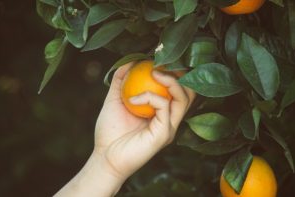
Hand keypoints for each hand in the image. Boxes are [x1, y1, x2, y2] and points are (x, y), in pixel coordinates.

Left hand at [94, 62, 194, 181]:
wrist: (104, 157)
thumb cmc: (110, 131)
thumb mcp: (115, 100)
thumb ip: (121, 81)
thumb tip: (129, 61)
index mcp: (162, 113)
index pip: (179, 90)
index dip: (174, 72)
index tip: (157, 60)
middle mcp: (170, 119)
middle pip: (189, 92)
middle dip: (179, 74)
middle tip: (160, 65)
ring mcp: (169, 127)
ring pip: (184, 97)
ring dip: (169, 80)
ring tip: (153, 73)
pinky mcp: (164, 134)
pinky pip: (164, 106)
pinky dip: (150, 96)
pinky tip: (132, 98)